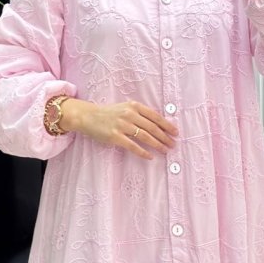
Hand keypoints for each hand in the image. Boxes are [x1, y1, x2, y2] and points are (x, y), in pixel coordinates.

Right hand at [63, 98, 177, 159]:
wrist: (88, 116)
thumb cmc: (108, 113)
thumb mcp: (125, 107)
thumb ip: (139, 113)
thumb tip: (157, 125)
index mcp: (134, 106)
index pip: (155, 116)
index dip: (167, 125)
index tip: (175, 132)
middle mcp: (129, 114)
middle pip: (152, 127)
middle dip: (165, 137)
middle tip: (173, 144)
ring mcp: (122, 126)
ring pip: (145, 136)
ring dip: (157, 144)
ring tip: (165, 150)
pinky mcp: (115, 137)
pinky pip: (133, 146)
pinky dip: (143, 152)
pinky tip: (150, 156)